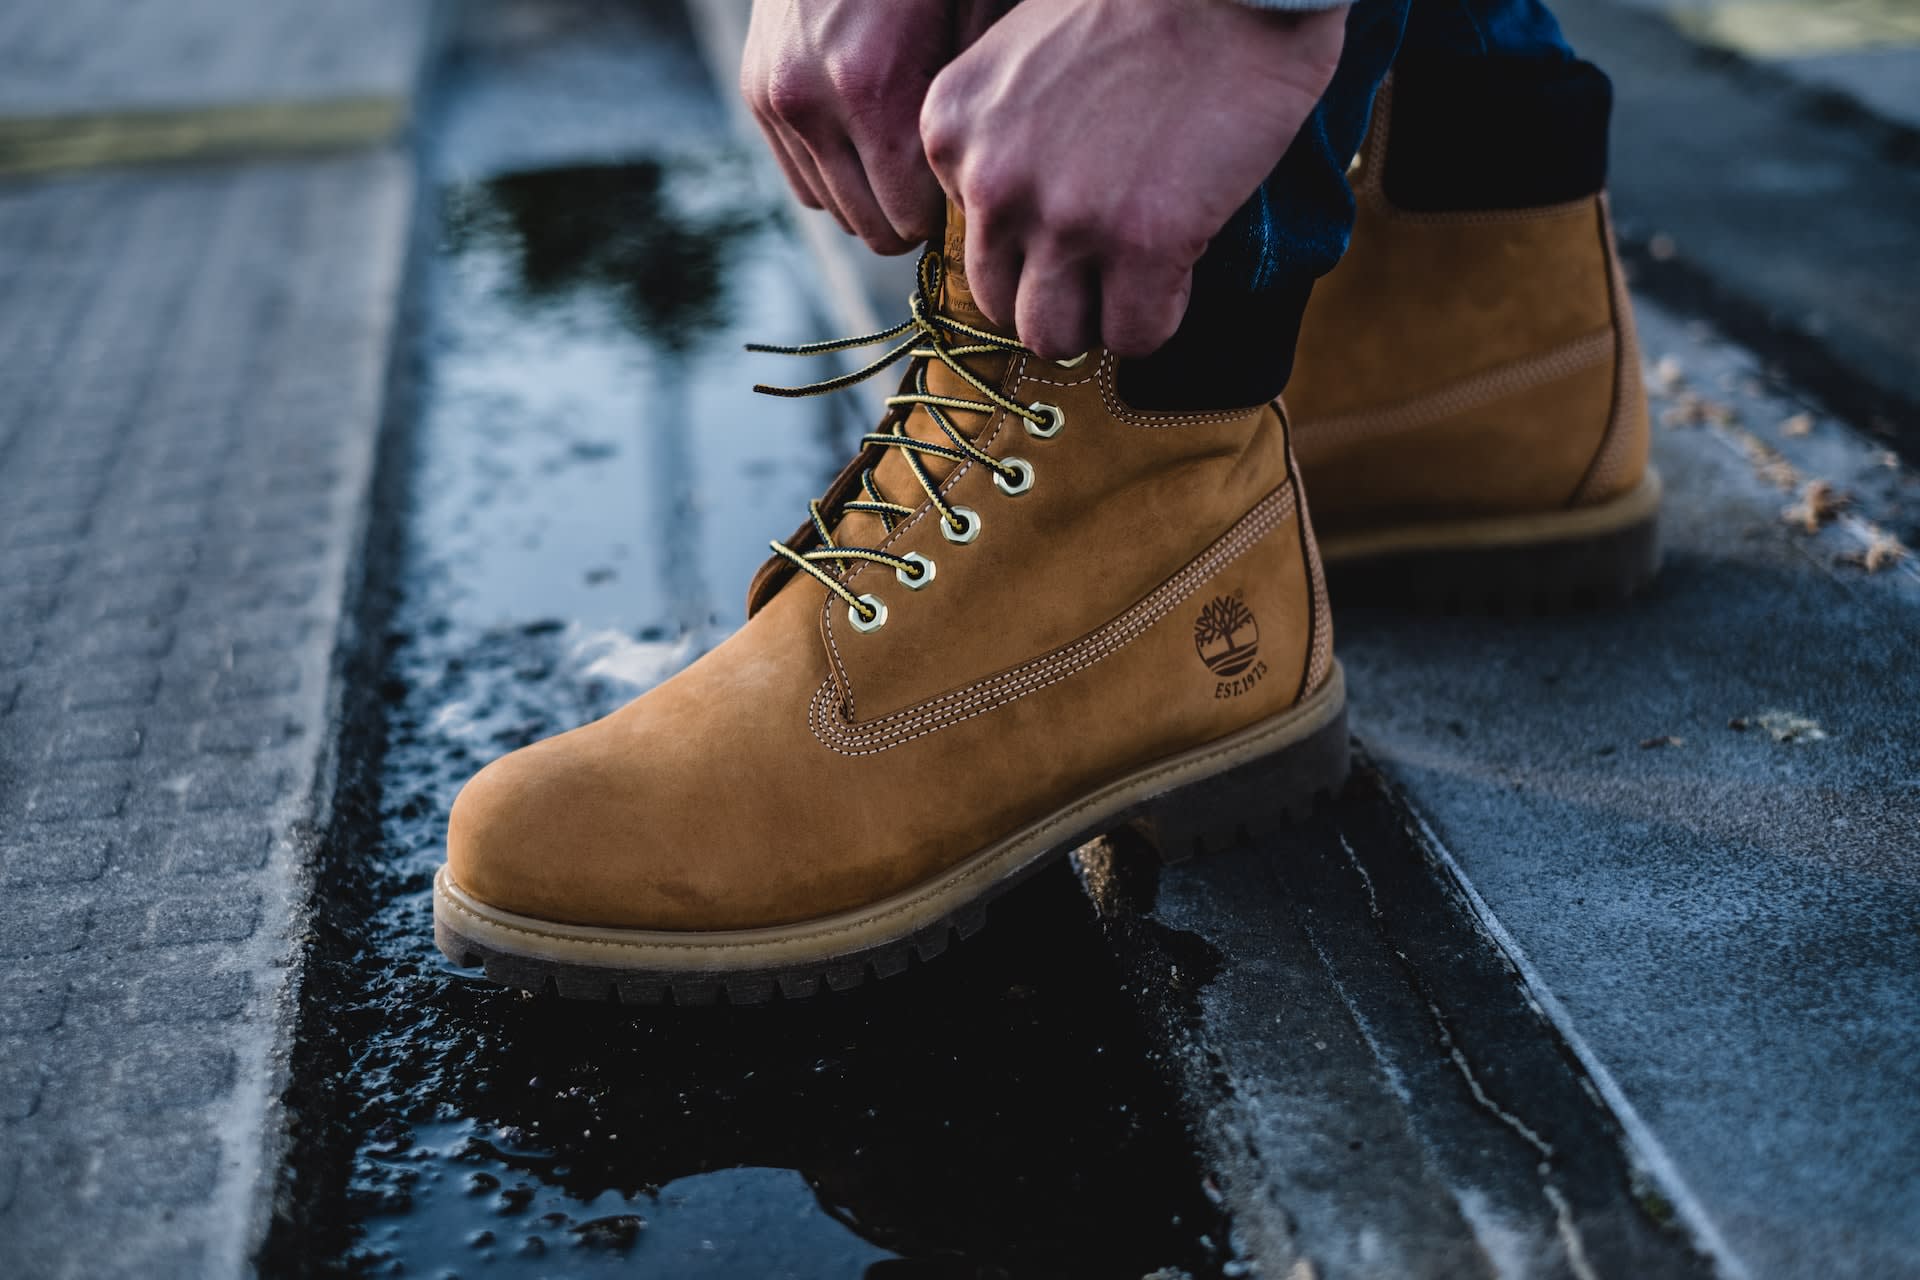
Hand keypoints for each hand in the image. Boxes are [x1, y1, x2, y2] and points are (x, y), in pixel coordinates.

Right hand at [740, 0, 963, 252]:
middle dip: (911, 213)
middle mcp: (811, 102)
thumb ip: (973, 102)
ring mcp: (776, 100)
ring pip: (833, 209)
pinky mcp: (756, 93)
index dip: (948, 207)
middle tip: (942, 182)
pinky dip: (836, 175)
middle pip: (870, 226)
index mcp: (871, 87)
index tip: (967, 180)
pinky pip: (802, 180)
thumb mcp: (972, 16)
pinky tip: (868, 144)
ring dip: (872, 195)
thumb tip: (990, 179)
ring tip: (906, 160)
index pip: (912, 216)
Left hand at [920, 0, 1347, 357]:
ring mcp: (1062, 218)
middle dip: (1056, 290)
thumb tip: (1023, 214)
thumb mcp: (1029, 49)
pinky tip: (1183, 264)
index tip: (1080, 199)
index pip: (967, 236)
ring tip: (1141, 273)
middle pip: (998, 300)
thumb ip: (1004, 129)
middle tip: (1111, 257)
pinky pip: (1134, 335)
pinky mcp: (1142, 245)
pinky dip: (1160, 317)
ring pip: (1052, 335)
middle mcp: (990, 180)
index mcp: (950, 129)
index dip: (1029, 233)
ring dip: (1099, 317)